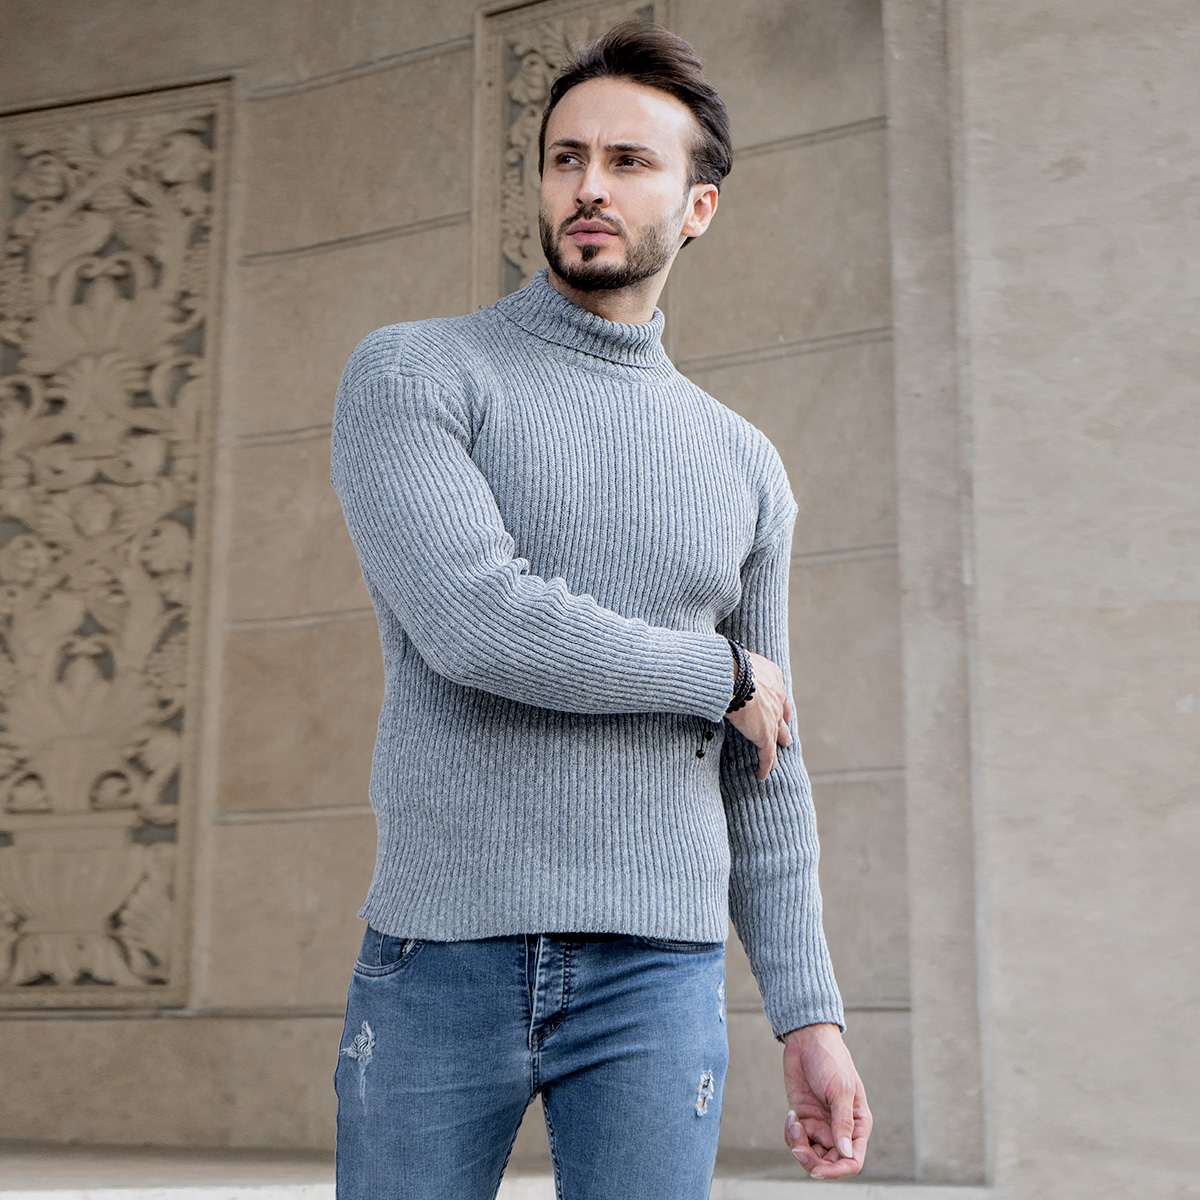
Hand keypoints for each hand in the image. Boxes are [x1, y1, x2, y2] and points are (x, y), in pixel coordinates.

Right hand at [724, 650, 793, 779]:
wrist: (735, 676)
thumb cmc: (728, 664)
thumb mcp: (734, 660)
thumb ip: (730, 667)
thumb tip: (712, 669)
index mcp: (771, 675)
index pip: (777, 693)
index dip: (779, 704)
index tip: (782, 712)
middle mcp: (776, 696)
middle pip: (782, 715)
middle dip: (783, 726)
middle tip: (786, 737)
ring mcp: (772, 716)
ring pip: (776, 736)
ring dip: (777, 745)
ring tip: (777, 758)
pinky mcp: (765, 734)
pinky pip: (767, 754)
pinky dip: (765, 765)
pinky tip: (762, 774)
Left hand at [781, 1023, 871, 1179]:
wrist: (807, 1040)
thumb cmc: (830, 1060)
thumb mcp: (839, 1090)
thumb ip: (843, 1122)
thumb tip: (846, 1153)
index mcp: (858, 1124)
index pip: (852, 1160)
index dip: (837, 1171)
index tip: (817, 1168)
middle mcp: (840, 1129)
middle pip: (829, 1162)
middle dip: (812, 1161)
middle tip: (798, 1147)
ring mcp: (820, 1124)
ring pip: (811, 1154)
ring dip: (798, 1146)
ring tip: (793, 1123)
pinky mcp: (803, 1117)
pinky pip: (797, 1139)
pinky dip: (790, 1133)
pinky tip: (791, 1115)